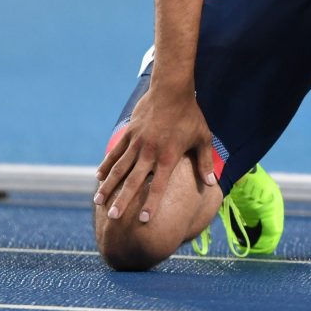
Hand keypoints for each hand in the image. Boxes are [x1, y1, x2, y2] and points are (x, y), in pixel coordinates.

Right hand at [93, 85, 216, 222]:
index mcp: (169, 156)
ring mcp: (137, 142)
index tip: (144, 220)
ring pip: (119, 168)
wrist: (172, 89)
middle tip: (113, 218)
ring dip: (109, 186)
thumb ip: (205, 161)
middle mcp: (150, 152)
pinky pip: (116, 151)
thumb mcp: (203, 137)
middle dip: (123, 200)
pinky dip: (106, 164)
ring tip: (98, 202)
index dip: (152, 203)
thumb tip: (211, 183)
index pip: (159, 185)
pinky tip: (98, 177)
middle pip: (134, 181)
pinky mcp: (130, 133)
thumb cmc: (190, 115)